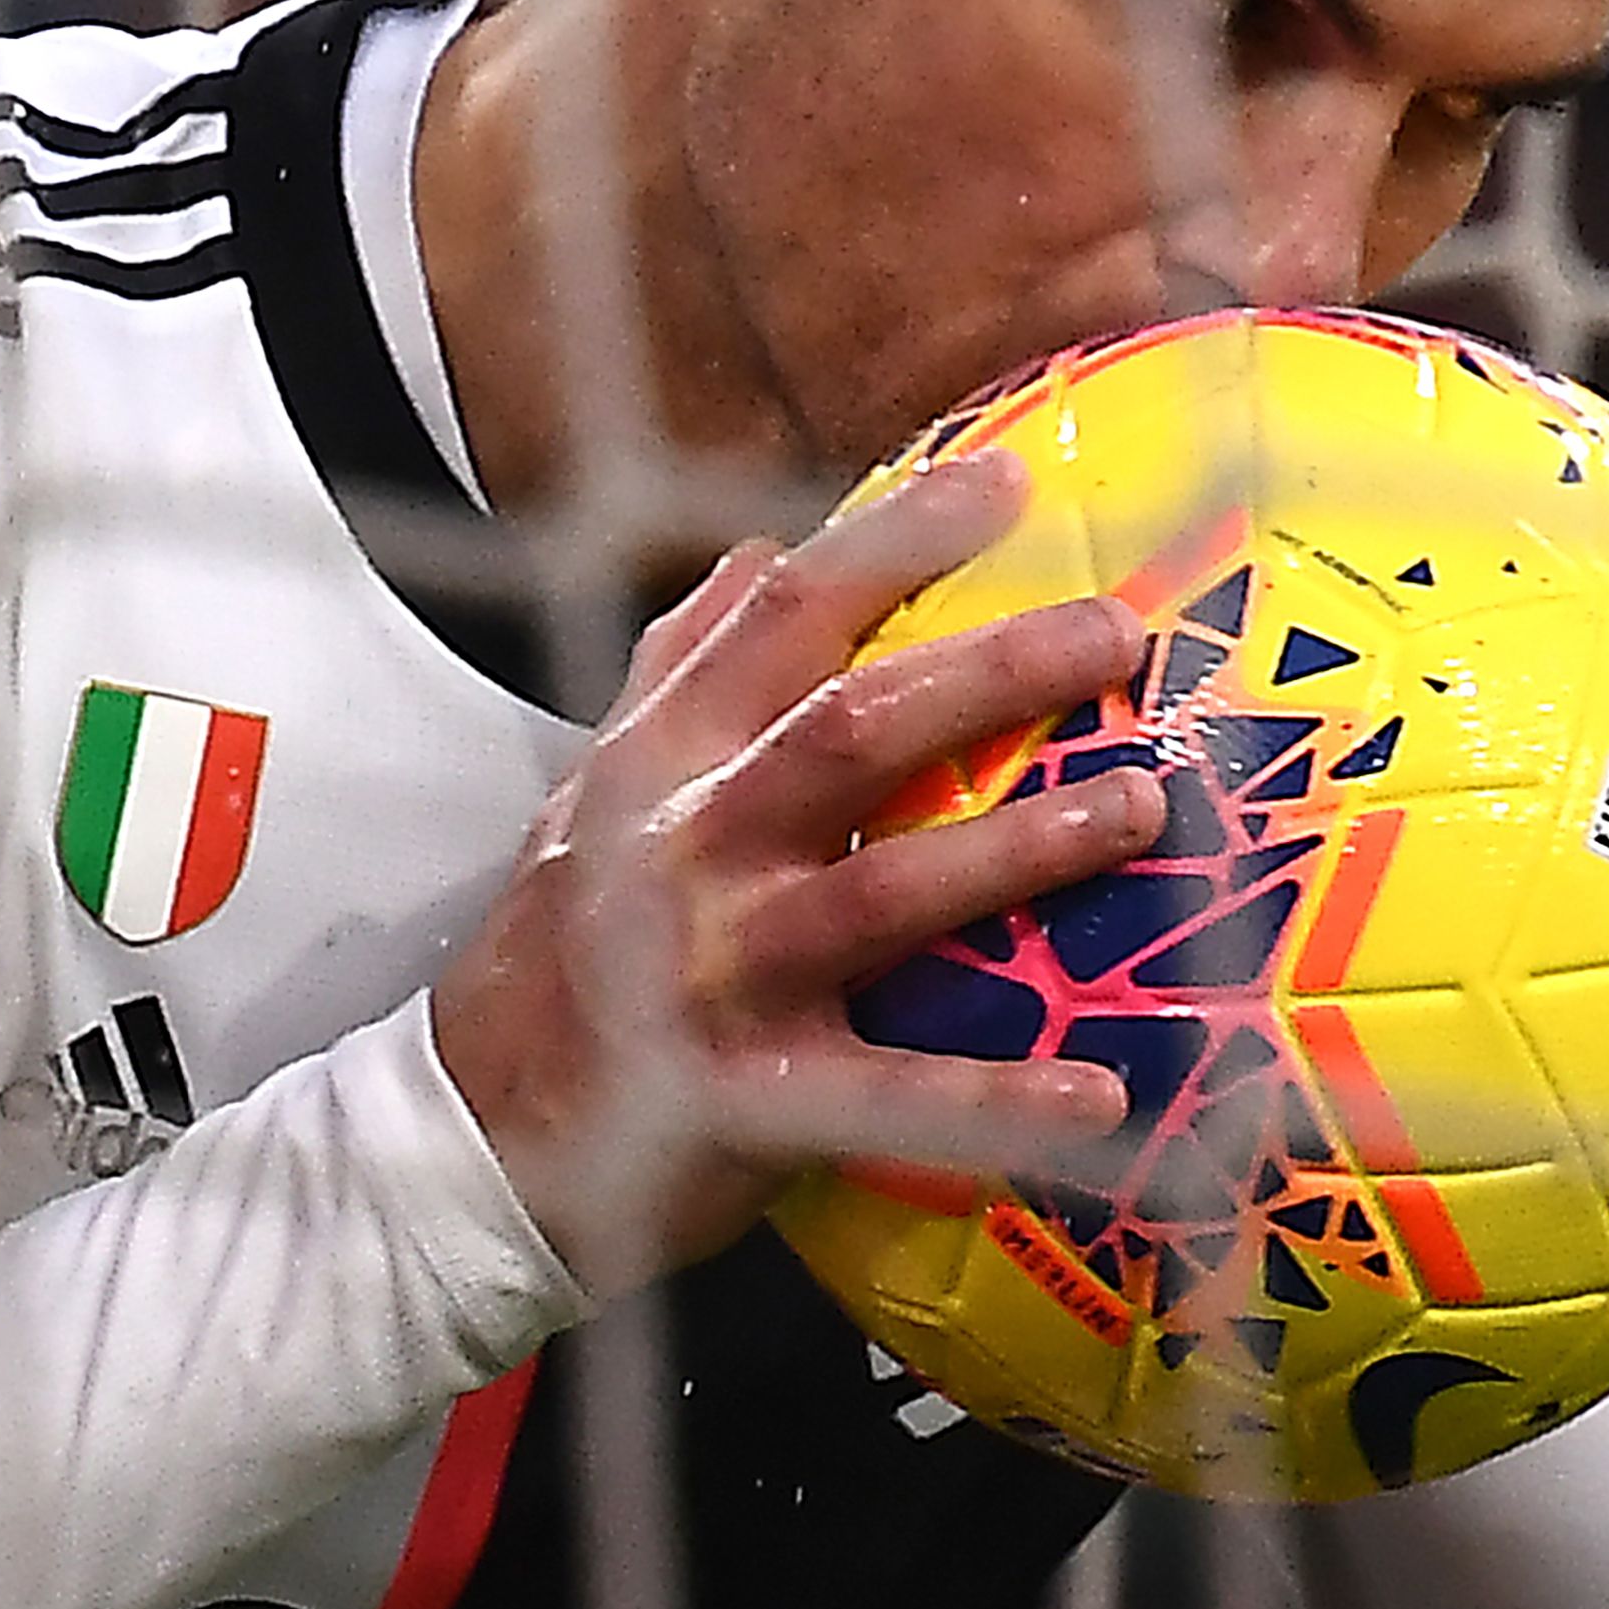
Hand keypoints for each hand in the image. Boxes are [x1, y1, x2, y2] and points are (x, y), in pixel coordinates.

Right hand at [429, 452, 1164, 1289]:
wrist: (470, 1129)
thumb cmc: (556, 948)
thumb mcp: (595, 787)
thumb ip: (679, 670)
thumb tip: (758, 549)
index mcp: (661, 759)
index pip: (781, 613)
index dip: (895, 540)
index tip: (1008, 480)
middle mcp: (689, 847)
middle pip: (850, 730)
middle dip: (989, 672)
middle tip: (1115, 633)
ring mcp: (719, 973)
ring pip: (884, 892)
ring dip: (1019, 846)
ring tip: (1137, 808)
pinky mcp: (749, 1099)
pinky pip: (893, 1096)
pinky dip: (999, 1098)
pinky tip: (1103, 1092)